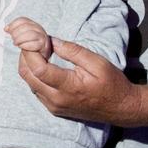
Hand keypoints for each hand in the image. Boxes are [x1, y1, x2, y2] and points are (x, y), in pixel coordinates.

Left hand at [6, 17, 51, 57]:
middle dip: (16, 32)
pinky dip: (25, 45)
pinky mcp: (43, 45)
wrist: (40, 55)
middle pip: (26, 26)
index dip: (13, 24)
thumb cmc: (29, 44)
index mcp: (32, 24)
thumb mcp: (21, 35)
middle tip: (12, 38)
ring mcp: (42, 36)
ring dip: (20, 39)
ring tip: (16, 43)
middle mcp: (38, 28)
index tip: (7, 30)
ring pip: (30, 34)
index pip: (23, 20)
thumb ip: (14, 31)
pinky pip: (34, 44)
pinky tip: (21, 47)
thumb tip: (6, 28)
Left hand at [19, 37, 140, 125]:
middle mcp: (57, 100)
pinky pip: (36, 90)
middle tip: (34, 42)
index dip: (31, 52)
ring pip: (29, 83)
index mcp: (68, 87)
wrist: (121, 108)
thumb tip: (52, 41)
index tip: (34, 38)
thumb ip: (73, 51)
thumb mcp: (97, 62)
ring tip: (39, 51)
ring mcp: (54, 107)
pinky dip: (34, 76)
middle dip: (26, 56)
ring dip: (29, 66)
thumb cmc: (112, 84)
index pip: (38, 69)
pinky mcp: (54, 109)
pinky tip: (43, 64)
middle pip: (28, 76)